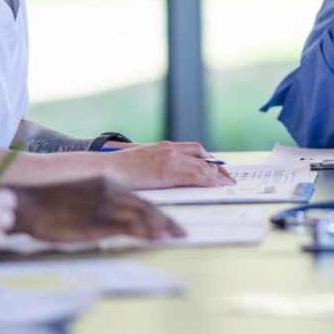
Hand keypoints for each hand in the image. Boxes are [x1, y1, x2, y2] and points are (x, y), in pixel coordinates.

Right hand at [10, 177, 185, 241]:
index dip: (159, 212)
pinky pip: (128, 226)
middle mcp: (112, 193)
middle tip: (182, 232)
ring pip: (142, 215)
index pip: (142, 200)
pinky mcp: (98, 221)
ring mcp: (106, 206)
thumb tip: (115, 218)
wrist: (30, 202)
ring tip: (176, 236)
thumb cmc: (53, 203)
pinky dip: (146, 232)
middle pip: (148, 207)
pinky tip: (157, 238)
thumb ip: (102, 204)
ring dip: (162, 227)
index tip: (172, 223)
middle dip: (167, 221)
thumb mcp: (84, 197)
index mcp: (109, 186)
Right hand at [101, 142, 234, 189]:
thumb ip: (156, 165)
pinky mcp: (168, 172)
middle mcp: (170, 150)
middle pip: (202, 157)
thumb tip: (165, 176)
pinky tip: (216, 187)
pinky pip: (195, 176)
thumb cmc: (118, 169)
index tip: (217, 167)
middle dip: (217, 168)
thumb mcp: (142, 163)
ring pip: (202, 167)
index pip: (195, 150)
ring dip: (217, 177)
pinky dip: (209, 181)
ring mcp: (170, 159)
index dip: (209, 159)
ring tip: (227, 185)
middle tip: (227, 178)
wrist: (105, 168)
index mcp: (164, 146)